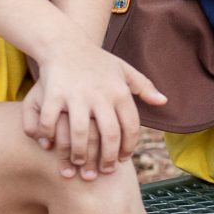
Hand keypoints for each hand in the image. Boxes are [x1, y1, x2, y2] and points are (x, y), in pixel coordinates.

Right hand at [26, 40, 165, 179]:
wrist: (65, 42)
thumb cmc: (97, 60)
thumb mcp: (124, 69)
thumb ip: (144, 86)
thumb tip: (164, 102)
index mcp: (120, 91)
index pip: (131, 127)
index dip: (129, 147)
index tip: (123, 159)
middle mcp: (100, 95)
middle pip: (109, 135)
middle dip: (108, 158)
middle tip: (104, 171)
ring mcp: (76, 95)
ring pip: (80, 134)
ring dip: (80, 154)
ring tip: (79, 164)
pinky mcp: (54, 94)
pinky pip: (51, 123)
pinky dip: (49, 137)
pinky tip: (50, 146)